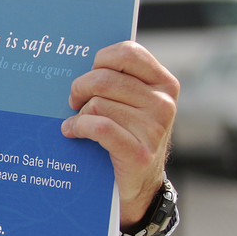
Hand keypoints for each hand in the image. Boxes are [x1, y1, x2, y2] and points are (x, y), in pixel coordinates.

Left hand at [62, 40, 178, 228]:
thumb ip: (117, 79)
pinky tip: (71, 131)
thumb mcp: (133, 102)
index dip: (100, 60)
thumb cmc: (128, 133)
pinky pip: (99, 128)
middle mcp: (164, 103)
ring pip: (97, 104)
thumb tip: (73, 59)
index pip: (127, 52)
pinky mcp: (139, 153)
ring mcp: (154, 129)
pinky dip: (78, 127)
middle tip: (74, 101)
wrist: (141, 183)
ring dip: (80, 114)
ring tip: (79, 121)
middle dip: (80, 88)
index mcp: (164, 83)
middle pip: (104, 79)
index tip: (90, 73)